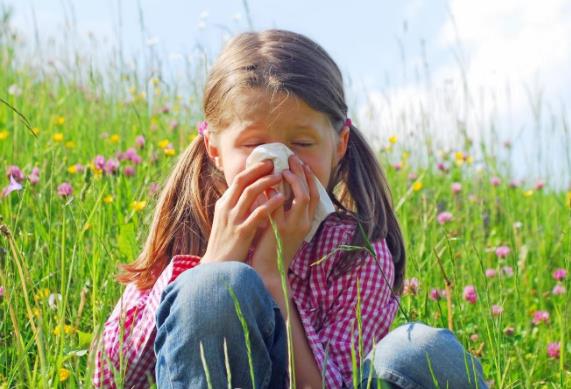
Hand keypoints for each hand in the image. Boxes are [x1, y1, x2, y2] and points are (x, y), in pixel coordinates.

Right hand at [201, 160, 285, 263]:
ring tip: (281, 176)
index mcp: (223, 204)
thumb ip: (236, 206)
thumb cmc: (226, 244)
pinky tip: (281, 198)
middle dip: (259, 170)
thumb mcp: (226, 220)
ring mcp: (233, 220)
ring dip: (266, 182)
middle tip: (275, 163)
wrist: (219, 267)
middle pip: (242, 181)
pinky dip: (269, 204)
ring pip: (249, 194)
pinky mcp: (241, 232)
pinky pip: (257, 214)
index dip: (253, 169)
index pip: (238, 180)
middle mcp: (226, 209)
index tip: (267, 162)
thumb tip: (249, 192)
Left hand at [249, 155, 318, 285]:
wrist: (268, 270)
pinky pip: (280, 204)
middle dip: (302, 173)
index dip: (310, 178)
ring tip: (284, 167)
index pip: (315, 195)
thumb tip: (277, 188)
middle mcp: (303, 223)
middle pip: (310, 192)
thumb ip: (284, 210)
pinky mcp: (279, 228)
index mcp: (306, 222)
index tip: (302, 164)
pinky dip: (275, 191)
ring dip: (294, 179)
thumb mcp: (284, 227)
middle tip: (293, 158)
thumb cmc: (273, 247)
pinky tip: (269, 182)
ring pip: (301, 196)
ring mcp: (293, 226)